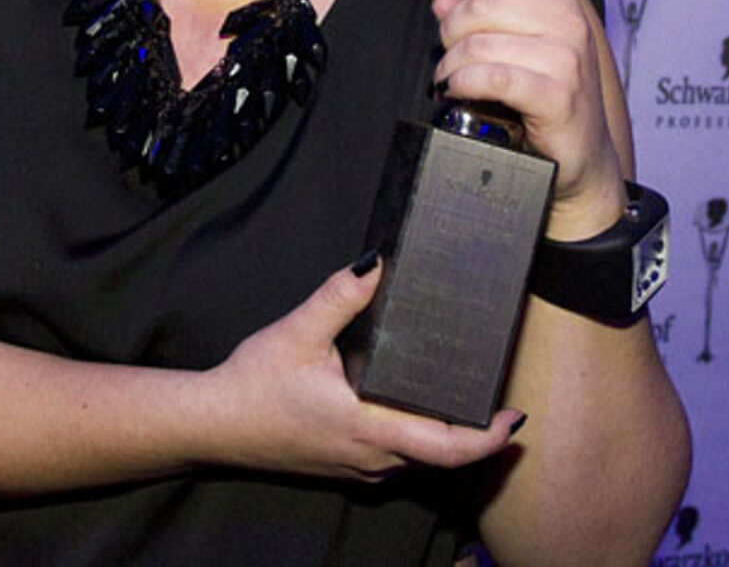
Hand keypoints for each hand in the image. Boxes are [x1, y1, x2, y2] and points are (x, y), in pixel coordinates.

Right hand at [200, 258, 521, 480]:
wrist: (213, 424)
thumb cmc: (253, 385)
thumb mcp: (297, 333)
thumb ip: (339, 297)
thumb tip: (376, 263)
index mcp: (369, 427)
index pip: (448, 447)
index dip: (489, 437)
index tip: (514, 415)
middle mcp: (372, 456)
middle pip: (442, 456)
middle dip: (476, 433)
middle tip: (499, 400)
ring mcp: (358, 465)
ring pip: (419, 459)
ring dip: (446, 437)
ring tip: (463, 399)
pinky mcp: (345, 464)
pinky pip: (396, 459)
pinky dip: (418, 439)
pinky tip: (413, 410)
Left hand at [431, 0, 623, 232]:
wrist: (578, 160)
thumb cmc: (547, 103)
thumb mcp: (515, 51)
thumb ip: (482, 20)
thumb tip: (443, 1)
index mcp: (561, 5)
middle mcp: (569, 26)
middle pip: (486, 3)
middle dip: (451, 29)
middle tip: (447, 52)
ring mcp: (567, 61)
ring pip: (481, 43)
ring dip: (451, 63)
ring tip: (449, 79)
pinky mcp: (557, 97)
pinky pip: (493, 77)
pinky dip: (463, 82)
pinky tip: (456, 91)